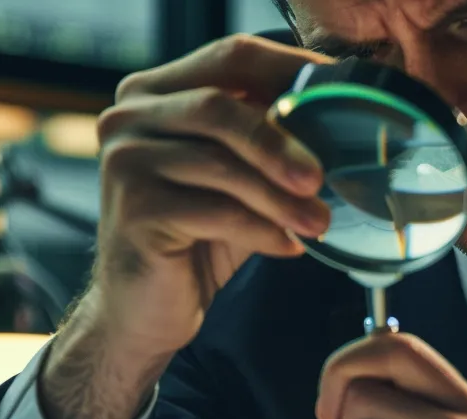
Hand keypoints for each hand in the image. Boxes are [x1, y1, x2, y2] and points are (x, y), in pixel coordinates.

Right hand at [41, 35, 334, 418]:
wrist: (143, 312)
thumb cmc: (196, 241)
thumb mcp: (236, 181)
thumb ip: (268, 142)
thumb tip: (340, 120)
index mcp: (156, 93)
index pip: (230, 58)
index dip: (289, 72)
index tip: (342, 96)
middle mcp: (129, 117)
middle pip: (218, 106)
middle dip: (280, 141)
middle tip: (322, 176)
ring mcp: (124, 161)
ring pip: (220, 164)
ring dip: (279, 197)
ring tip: (318, 222)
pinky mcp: (133, 209)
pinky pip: (214, 211)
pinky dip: (260, 230)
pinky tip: (287, 247)